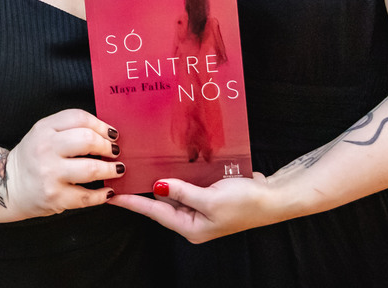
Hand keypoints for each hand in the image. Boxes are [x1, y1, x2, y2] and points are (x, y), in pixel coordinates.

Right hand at [6, 109, 123, 218]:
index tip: (111, 134)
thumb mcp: (43, 134)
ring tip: (118, 169)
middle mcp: (45, 149)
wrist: (8, 187)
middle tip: (115, 152)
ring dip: (111, 170)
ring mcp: (49, 173)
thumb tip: (106, 133)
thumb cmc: (33, 158)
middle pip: (87, 140)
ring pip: (91, 169)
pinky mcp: (54, 196)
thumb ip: (68, 129)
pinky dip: (103, 195)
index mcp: (43, 128)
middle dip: (108, 146)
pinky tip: (108, 191)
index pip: (79, 117)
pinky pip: (87, 196)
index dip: (101, 125)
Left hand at [108, 173, 273, 243]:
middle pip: (161, 202)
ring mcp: (201, 206)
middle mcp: (193, 219)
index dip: (133, 202)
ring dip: (161, 178)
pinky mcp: (209, 194)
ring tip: (139, 164)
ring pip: (173, 191)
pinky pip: (187, 184)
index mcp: (191, 226)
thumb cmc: (246, 202)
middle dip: (144, 188)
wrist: (274, 197)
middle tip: (122, 173)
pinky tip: (168, 161)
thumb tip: (158, 186)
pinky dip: (178, 174)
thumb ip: (182, 192)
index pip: (154, 212)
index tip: (112, 195)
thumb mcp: (211, 198)